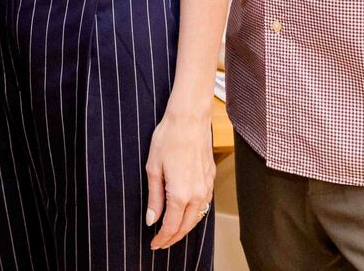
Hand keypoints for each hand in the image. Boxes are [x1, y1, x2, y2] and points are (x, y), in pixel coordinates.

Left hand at [144, 107, 214, 249]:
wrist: (189, 119)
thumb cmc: (168, 139)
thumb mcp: (153, 168)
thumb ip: (154, 197)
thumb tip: (152, 220)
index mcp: (180, 194)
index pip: (171, 226)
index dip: (162, 238)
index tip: (154, 244)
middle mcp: (197, 195)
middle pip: (186, 226)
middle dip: (173, 238)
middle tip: (161, 243)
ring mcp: (206, 187)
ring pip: (197, 217)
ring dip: (185, 228)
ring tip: (172, 232)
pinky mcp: (211, 179)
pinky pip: (203, 204)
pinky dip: (194, 214)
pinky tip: (186, 213)